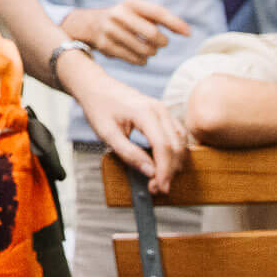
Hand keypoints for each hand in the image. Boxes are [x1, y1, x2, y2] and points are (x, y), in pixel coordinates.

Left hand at [63, 59, 186, 195]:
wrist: (96, 86)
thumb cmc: (99, 107)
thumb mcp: (107, 133)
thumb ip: (128, 153)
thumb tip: (150, 172)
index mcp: (145, 112)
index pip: (163, 146)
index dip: (164, 171)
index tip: (159, 189)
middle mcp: (159, 109)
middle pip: (176, 146)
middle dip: (170, 171)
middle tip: (157, 189)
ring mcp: (163, 109)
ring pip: (181, 141)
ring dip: (175, 163)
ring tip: (160, 180)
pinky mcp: (163, 113)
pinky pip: (178, 134)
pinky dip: (176, 151)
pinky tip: (166, 164)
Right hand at [70, 0, 192, 65]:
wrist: (88, 24)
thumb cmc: (124, 18)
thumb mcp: (136, 11)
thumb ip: (159, 18)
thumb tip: (187, 31)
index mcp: (130, 3)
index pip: (157, 12)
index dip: (175, 23)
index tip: (189, 33)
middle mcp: (118, 14)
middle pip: (152, 34)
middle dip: (162, 42)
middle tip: (161, 44)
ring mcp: (110, 30)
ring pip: (144, 50)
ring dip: (152, 53)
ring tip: (149, 50)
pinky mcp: (105, 46)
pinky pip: (135, 59)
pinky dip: (142, 61)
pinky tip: (140, 57)